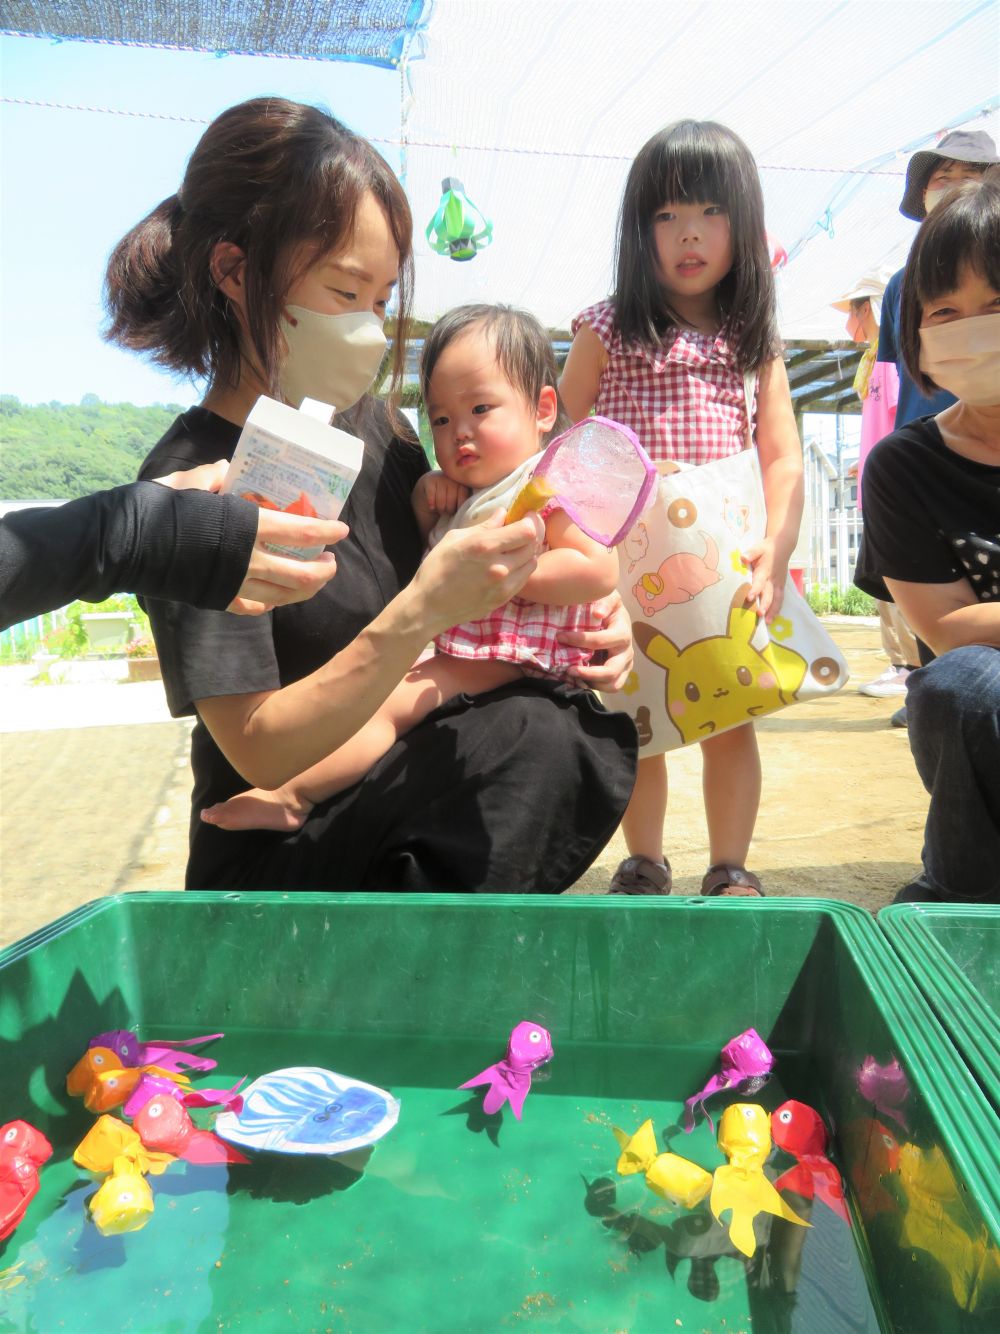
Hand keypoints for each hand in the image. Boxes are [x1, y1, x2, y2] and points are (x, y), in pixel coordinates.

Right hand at [153, 459, 347, 613]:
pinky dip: (270, 603)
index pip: (301, 531)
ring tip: (313, 580)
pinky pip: (254, 608)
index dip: (326, 532)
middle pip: (301, 574)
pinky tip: (276, 597)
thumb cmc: (160, 508)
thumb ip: (217, 477)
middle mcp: (248, 561)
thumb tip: (230, 472)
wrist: (128, 545)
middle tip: (330, 561)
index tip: (341, 530)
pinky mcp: (219, 600)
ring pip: (283, 597)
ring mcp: (235, 585)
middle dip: (322, 571)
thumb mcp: (192, 482)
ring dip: (304, 590)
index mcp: (248, 527)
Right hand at [412, 509, 543, 633]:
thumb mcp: (454, 539)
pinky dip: (522, 568)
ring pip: (532, 562)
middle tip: (522, 530)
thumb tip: (503, 513)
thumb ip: (483, 526)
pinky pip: (524, 578)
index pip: (527, 530)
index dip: (530, 521)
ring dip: (528, 552)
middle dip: (530, 534)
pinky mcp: (504, 598)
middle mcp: (499, 566)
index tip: (525, 516)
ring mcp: (504, 585)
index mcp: (484, 546)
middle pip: (533, 545)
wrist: (429, 606)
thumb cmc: (436, 568)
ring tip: (516, 548)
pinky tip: (511, 564)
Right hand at [414, 469, 469, 518]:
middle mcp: (454, 479)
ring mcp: (442, 478)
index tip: (456, 510)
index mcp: (464, 484)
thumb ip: (465, 503)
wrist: (432, 485)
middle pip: (451, 503)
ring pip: (441, 502)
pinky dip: (431, 504)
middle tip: (447, 510)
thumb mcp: (459, 498)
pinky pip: (431, 497)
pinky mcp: (430, 480)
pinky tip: (432, 506)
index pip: (463, 502)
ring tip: (441, 508)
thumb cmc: (449, 496)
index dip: (458, 510)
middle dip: (448, 510)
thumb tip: (469, 515)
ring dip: (440, 509)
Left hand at [559, 590, 634, 690]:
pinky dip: (595, 686)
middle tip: (569, 670)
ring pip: (613, 684)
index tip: (560, 637)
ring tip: (574, 675)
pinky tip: (581, 678)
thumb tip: (597, 613)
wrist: (616, 615)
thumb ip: (605, 602)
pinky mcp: (622, 673)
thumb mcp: (609, 596)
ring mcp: (626, 664)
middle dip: (588, 673)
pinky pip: (611, 687)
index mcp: (622, 632)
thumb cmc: (608, 606)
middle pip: (611, 671)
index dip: (578, 640)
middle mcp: (626, 651)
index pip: (599, 641)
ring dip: (592, 682)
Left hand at [742, 537, 786, 621]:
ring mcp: (778, 583)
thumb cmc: (766, 549)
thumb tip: (742, 558)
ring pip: (777, 599)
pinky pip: (780, 599)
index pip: (759, 582)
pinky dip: (777, 609)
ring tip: (768, 622)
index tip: (749, 598)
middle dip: (765, 605)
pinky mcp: (781, 586)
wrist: (782, 547)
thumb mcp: (758, 548)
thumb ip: (750, 554)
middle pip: (769, 594)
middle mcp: (773, 579)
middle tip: (760, 614)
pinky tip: (773, 618)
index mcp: (765, 571)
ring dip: (773, 610)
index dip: (755, 590)